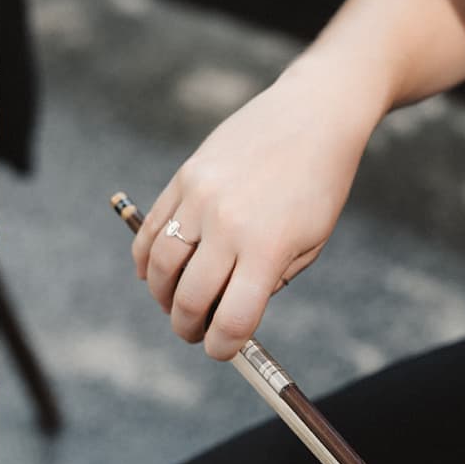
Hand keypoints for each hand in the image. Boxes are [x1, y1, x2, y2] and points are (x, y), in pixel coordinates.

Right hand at [132, 65, 376, 358]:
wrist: (313, 114)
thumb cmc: (319, 184)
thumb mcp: (311, 242)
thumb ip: (270, 281)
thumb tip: (230, 314)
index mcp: (267, 248)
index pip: (233, 319)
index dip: (223, 347)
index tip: (221, 349)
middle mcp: (228, 225)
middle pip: (189, 299)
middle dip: (189, 327)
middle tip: (194, 331)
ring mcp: (200, 199)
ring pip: (158, 267)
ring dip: (162, 296)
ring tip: (176, 302)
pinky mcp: (184, 177)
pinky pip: (150, 230)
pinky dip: (145, 259)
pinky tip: (152, 272)